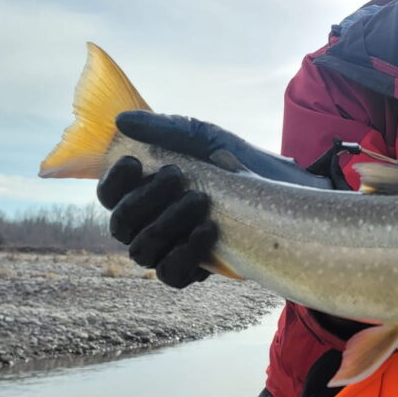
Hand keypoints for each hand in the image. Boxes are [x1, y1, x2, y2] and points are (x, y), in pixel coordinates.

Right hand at [98, 111, 332, 287]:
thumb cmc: (241, 162)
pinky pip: (173, 275)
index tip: (135, 162)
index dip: (113, 182)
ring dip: (164, 225)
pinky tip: (207, 230)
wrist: (287, 190)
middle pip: (121, 224)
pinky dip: (183, 253)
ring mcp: (173, 248)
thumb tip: (122, 121)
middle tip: (177, 175)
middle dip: (144, 199)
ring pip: (142, 251)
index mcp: (146, 191)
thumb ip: (168, 129)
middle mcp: (152, 223)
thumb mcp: (208, 138)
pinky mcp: (198, 268)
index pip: (110, 195)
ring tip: (199, 199)